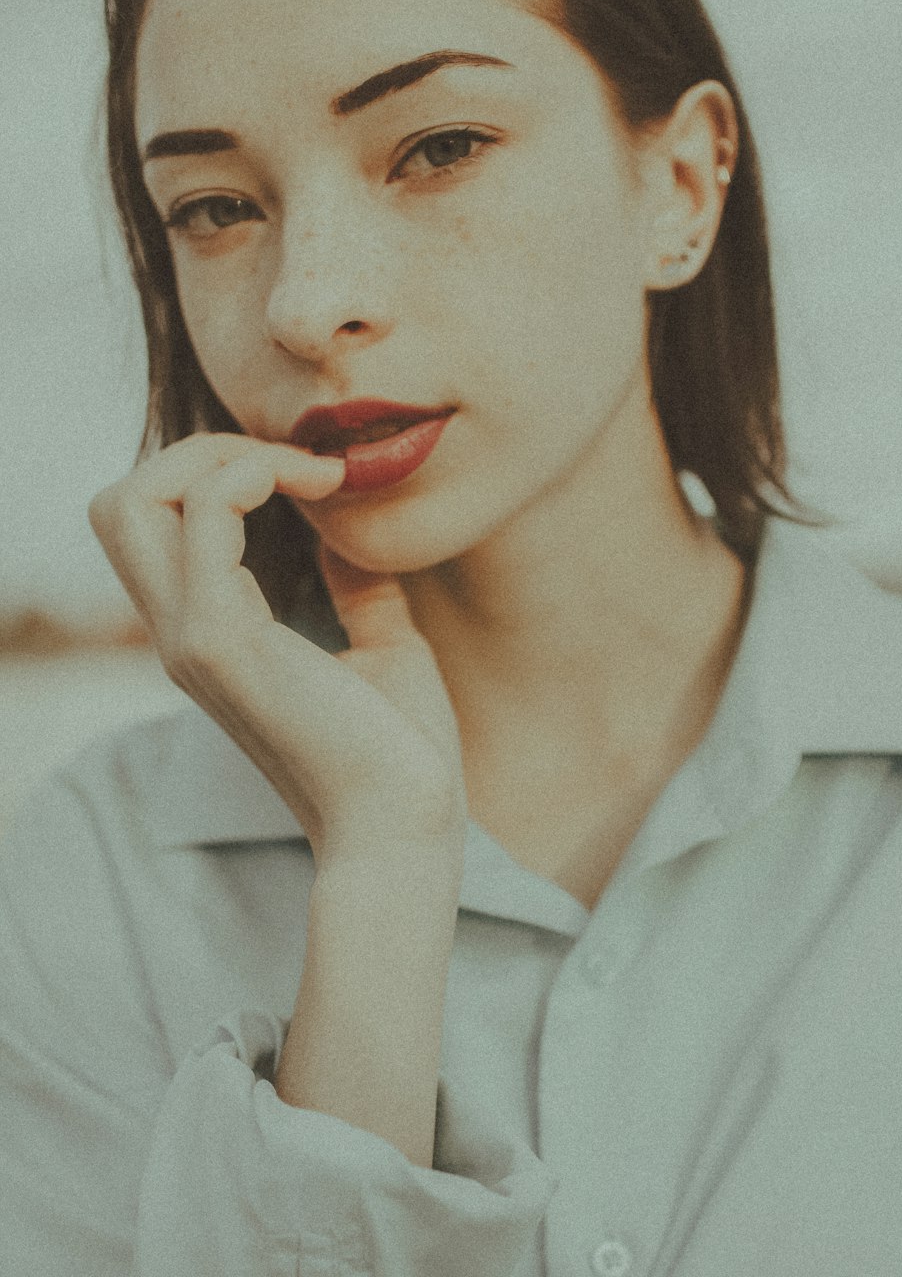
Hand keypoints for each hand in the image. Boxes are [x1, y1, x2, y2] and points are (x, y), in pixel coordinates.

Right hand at [88, 434, 467, 864]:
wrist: (408, 825)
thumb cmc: (402, 753)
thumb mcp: (385, 648)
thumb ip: (357, 590)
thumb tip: (351, 540)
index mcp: (211, 636)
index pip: (153, 525)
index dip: (216, 473)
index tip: (312, 478)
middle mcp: (181, 635)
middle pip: (119, 504)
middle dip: (199, 451)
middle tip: (296, 466)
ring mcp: (192, 639)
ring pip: (133, 499)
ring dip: (223, 455)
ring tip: (309, 472)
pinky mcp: (224, 643)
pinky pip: (203, 516)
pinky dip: (252, 473)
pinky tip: (317, 485)